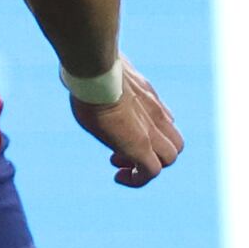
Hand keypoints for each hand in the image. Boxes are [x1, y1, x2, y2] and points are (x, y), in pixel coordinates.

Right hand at [73, 65, 183, 188]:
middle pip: (173, 140)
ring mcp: (151, 129)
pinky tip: (118, 176)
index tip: (121, 131)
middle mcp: (155, 112)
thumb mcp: (100, 73)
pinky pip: (151, 173)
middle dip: (153, 152)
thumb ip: (99, 79)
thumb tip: (75, 73)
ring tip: (118, 165)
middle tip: (119, 151)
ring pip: (169, 158)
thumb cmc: (89, 67)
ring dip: (146, 167)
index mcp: (147, 94)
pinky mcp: (140, 146)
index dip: (149, 132)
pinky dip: (138, 179)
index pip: (164, 118)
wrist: (95, 70)